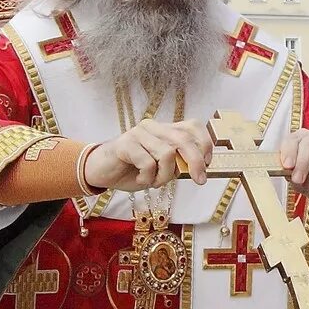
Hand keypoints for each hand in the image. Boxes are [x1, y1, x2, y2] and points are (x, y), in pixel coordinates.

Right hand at [83, 119, 212, 191]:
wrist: (100, 172)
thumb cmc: (132, 170)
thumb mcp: (161, 169)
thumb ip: (178, 164)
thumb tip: (200, 168)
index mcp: (164, 129)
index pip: (192, 126)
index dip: (205, 143)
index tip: (208, 163)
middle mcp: (153, 127)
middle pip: (183, 139)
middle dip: (196, 162)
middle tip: (199, 180)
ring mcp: (138, 133)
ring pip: (167, 153)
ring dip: (164, 176)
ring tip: (153, 181)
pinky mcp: (125, 143)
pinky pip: (147, 163)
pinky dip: (147, 177)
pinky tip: (140, 179)